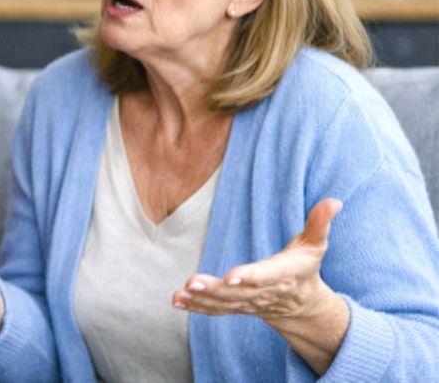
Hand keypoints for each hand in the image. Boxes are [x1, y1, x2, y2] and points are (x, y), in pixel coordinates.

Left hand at [174, 198, 348, 373]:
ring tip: (181, 293)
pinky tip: (177, 301)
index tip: (232, 277)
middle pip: (239, 293)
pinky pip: (217, 310)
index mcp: (284, 274)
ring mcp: (250, 303)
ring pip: (225, 304)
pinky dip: (197, 307)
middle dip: (215, 289)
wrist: (301, 304)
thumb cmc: (304, 266)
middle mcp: (265, 292)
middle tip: (192, 282)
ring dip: (202, 299)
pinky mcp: (237, 307)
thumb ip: (320, 223)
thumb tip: (335, 201)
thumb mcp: (315, 244)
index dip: (251, 276)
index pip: (267, 276)